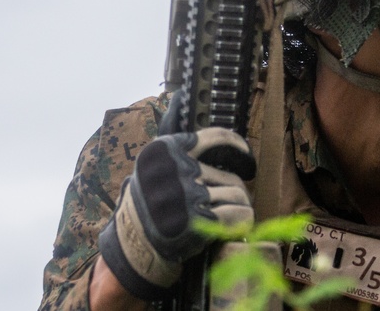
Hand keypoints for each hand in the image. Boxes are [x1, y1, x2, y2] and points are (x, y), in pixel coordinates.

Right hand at [97, 127, 255, 299]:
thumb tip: (226, 145)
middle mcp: (176, 168)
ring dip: (241, 204)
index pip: (215, 138)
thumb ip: (182, 154)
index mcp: (164, 149)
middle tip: (237, 198)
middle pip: (228, 172)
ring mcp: (187, 194)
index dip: (237, 145)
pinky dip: (244, 217)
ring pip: (236, 193)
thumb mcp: (155, 168)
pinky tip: (242, 220)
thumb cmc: (150, 202)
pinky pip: (237, 213)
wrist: (134, 241)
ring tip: (239, 210)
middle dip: (236, 188)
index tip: (246, 154)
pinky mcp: (197, 219)